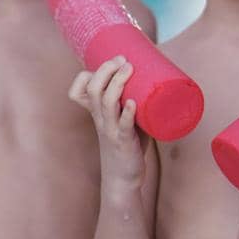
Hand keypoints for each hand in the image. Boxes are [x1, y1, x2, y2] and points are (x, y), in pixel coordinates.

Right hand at [67, 57, 145, 187]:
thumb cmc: (127, 146)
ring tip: (129, 69)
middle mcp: (100, 119)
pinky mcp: (124, 142)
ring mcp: (111, 130)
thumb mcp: (125, 121)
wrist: (123, 179)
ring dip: (117, 83)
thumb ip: (137, 102)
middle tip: (122, 59)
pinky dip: (127, 113)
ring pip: (105, 102)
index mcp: (98, 113)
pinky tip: (134, 103)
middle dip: (105, 69)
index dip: (86, 74)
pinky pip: (123, 125)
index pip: (78, 91)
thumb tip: (160, 77)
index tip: (109, 62)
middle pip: (92, 89)